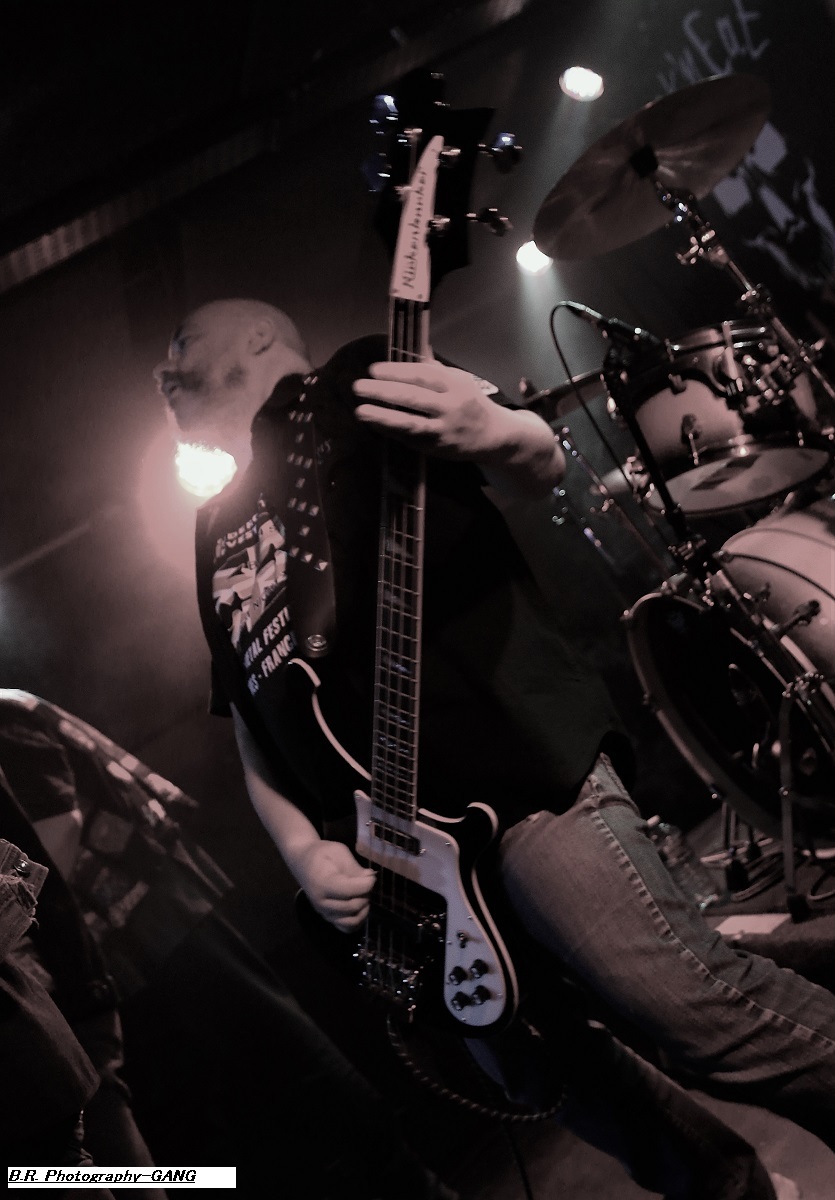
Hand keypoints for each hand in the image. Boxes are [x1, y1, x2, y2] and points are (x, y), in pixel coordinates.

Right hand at [295, 839, 375, 931]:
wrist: (302, 860)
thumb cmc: (321, 853)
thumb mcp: (339, 852)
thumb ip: (354, 868)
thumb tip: (370, 878)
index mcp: (323, 884)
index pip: (352, 890)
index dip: (367, 883)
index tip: (371, 875)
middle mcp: (322, 902)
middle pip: (354, 906)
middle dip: (366, 894)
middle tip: (366, 882)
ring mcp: (324, 913)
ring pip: (352, 921)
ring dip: (363, 908)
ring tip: (362, 894)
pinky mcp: (327, 918)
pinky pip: (346, 928)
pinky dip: (356, 920)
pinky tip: (359, 907)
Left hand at [352, 360, 503, 459]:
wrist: (492, 435)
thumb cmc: (470, 403)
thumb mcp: (459, 380)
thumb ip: (435, 368)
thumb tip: (415, 349)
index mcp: (454, 383)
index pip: (422, 374)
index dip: (397, 371)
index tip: (374, 369)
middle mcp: (450, 405)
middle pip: (413, 396)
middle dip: (383, 391)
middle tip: (359, 386)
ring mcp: (443, 428)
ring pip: (410, 422)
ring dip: (383, 416)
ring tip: (361, 411)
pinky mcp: (437, 447)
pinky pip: (411, 438)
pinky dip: (391, 431)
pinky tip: (375, 424)